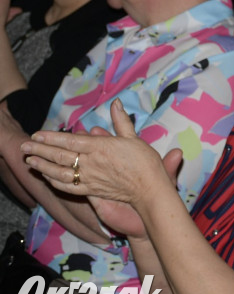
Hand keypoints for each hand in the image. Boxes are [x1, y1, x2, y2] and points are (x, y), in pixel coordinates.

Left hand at [21, 98, 178, 205]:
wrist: (149, 188)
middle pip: (60, 156)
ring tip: (30, 160)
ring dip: (42, 166)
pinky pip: (68, 187)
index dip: (51, 137)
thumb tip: (116, 103)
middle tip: (25, 145)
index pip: (69, 141)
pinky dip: (55, 182)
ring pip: (59, 172)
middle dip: (40, 150)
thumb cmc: (145, 162)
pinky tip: (47, 178)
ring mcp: (89, 178)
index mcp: (100, 147)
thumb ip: (121, 121)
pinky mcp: (91, 191)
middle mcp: (90, 163)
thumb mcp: (134, 138)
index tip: (37, 134)